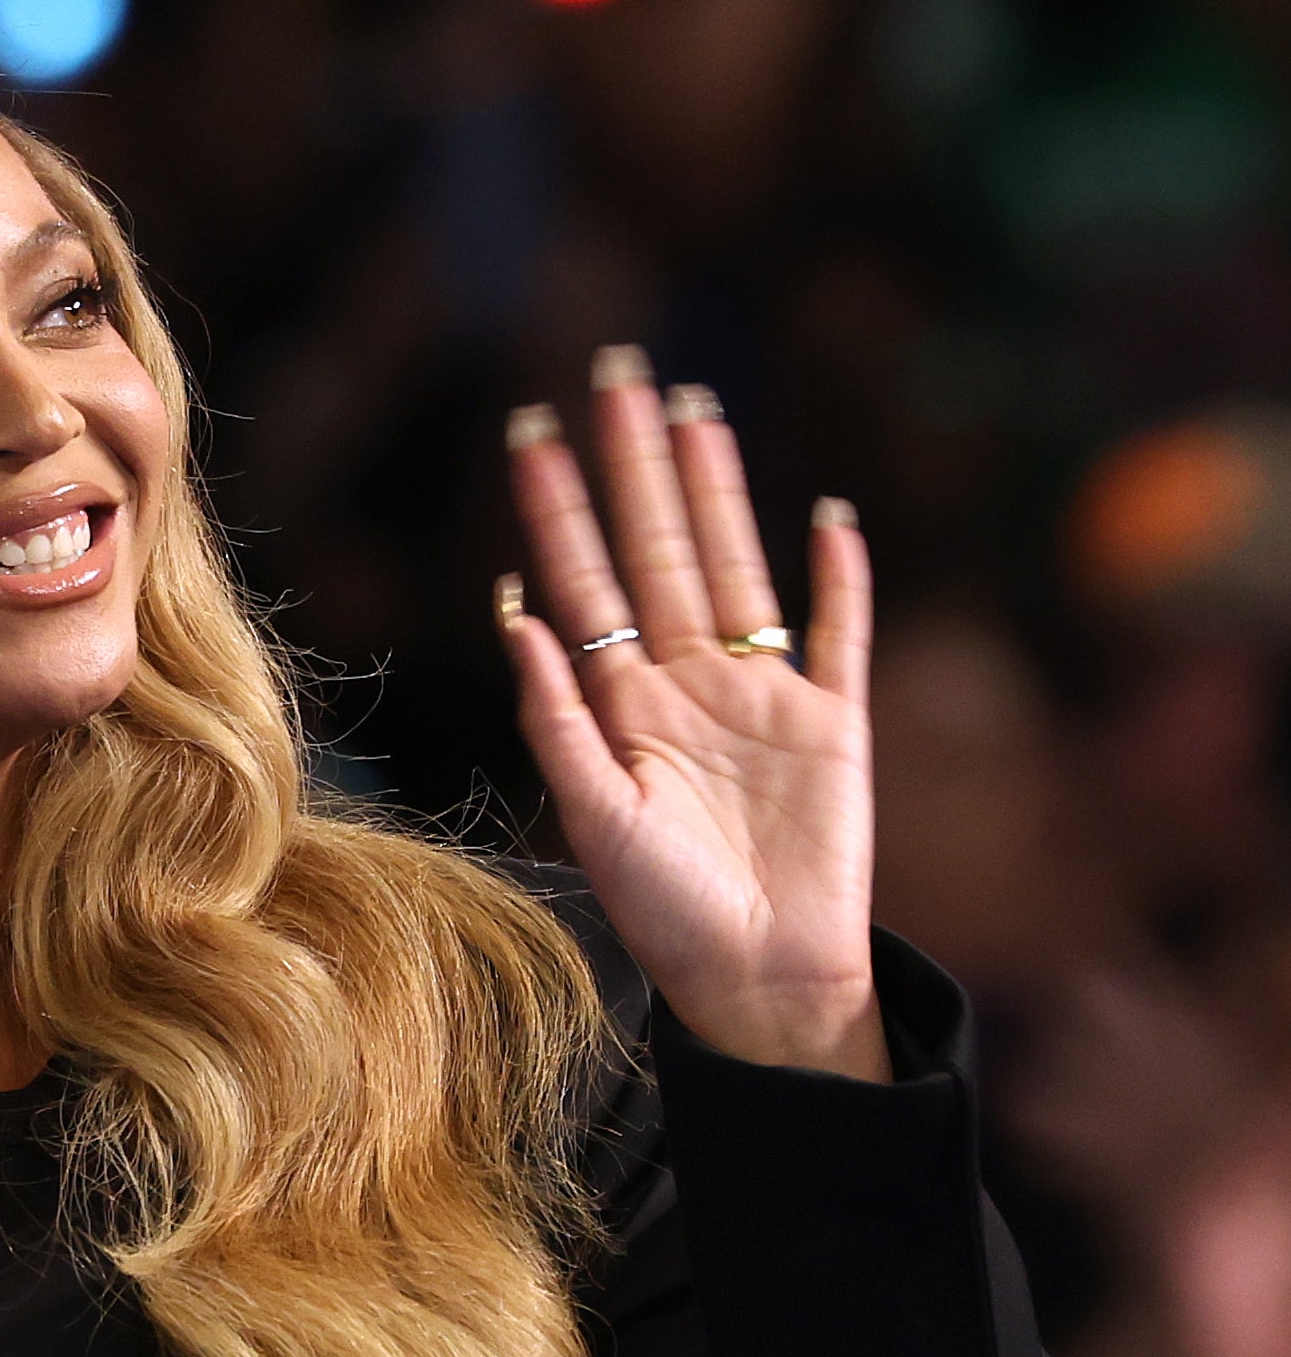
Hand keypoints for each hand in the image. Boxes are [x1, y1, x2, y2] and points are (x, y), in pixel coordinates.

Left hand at [498, 344, 886, 1079]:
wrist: (764, 983)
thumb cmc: (667, 916)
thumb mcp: (597, 817)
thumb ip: (560, 716)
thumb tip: (516, 613)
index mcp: (621, 702)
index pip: (581, 579)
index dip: (557, 505)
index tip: (529, 430)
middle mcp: (686, 682)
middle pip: (655, 547)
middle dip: (632, 462)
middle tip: (614, 372)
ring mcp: (762, 696)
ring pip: (734, 565)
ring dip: (716, 490)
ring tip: (695, 411)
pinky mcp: (836, 725)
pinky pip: (840, 634)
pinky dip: (838, 578)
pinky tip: (828, 516)